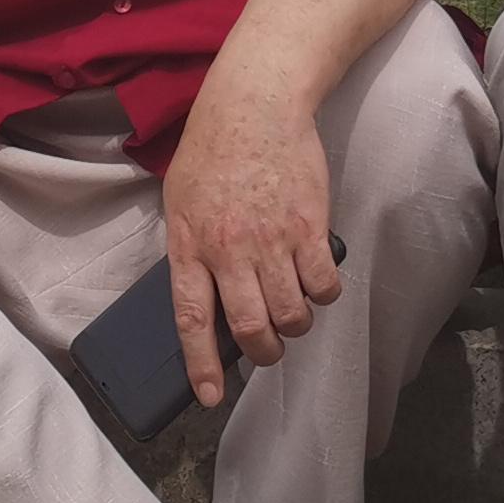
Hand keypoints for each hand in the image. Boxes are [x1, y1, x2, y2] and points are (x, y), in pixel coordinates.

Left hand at [161, 76, 338, 408]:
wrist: (255, 105)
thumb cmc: (213, 151)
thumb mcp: (180, 202)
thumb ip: (190, 252)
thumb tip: (204, 299)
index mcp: (190, 246)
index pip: (193, 320)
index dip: (201, 365)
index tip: (210, 397)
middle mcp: (230, 250)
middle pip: (251, 328)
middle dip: (263, 352)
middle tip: (267, 348)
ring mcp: (272, 240)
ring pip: (292, 314)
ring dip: (295, 325)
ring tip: (292, 313)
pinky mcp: (309, 227)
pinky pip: (323, 285)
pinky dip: (323, 295)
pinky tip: (316, 282)